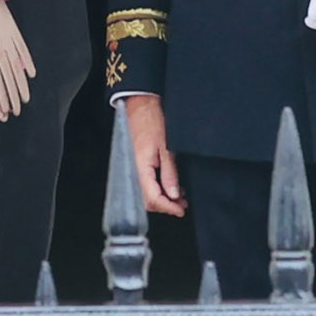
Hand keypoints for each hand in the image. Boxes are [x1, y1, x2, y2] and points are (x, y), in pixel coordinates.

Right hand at [124, 94, 186, 217]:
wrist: (141, 105)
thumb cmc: (152, 121)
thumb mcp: (167, 148)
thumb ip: (170, 173)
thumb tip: (174, 195)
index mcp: (140, 168)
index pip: (153, 198)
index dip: (168, 207)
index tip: (181, 210)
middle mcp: (133, 171)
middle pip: (147, 200)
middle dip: (166, 205)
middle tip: (183, 205)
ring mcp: (133, 168)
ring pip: (146, 193)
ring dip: (163, 197)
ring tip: (180, 196)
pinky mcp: (136, 163)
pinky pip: (145, 183)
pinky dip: (158, 188)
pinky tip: (170, 186)